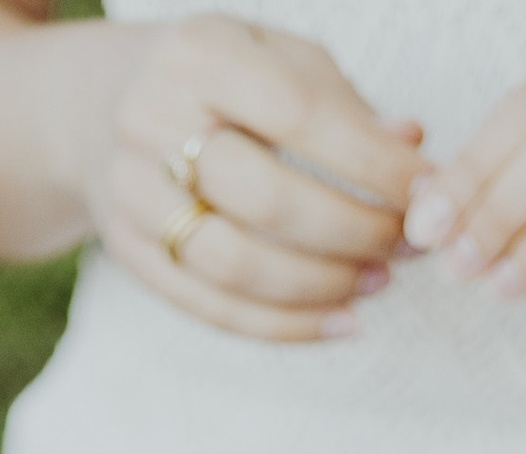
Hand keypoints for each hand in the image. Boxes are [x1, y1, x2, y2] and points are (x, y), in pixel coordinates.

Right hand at [81, 13, 421, 343]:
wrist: (98, 107)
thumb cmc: (215, 81)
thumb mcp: (273, 59)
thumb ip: (342, 102)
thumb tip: (414, 147)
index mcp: (200, 55)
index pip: (299, 115)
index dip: (371, 161)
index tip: (427, 190)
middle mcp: (153, 120)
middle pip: (267, 199)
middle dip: (353, 231)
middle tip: (406, 245)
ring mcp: (132, 194)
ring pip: (236, 265)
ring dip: (321, 285)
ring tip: (378, 282)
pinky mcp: (130, 254)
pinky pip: (212, 308)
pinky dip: (284, 326)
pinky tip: (339, 322)